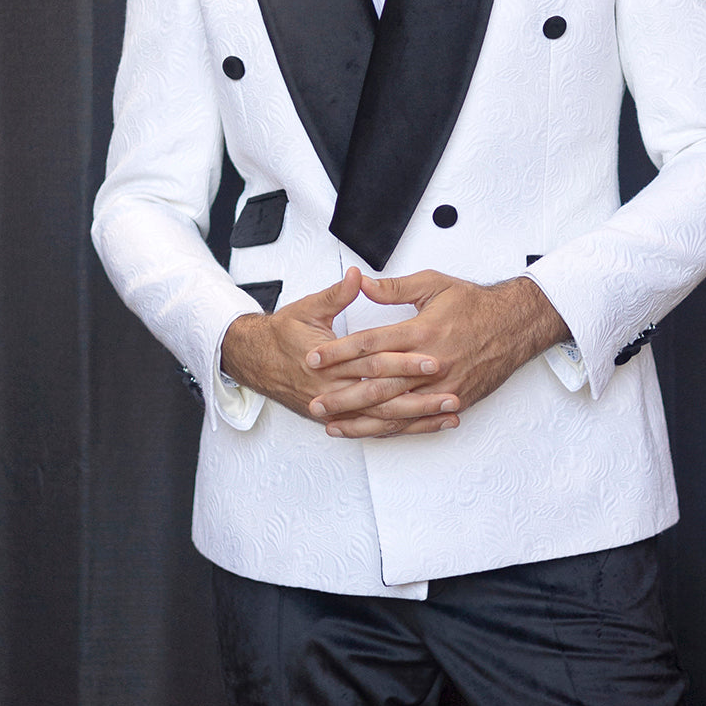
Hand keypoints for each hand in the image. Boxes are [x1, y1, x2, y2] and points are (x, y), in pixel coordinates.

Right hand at [220, 267, 456, 425]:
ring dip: (417, 418)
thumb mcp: (308, 307)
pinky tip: (426, 426)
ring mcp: (334, 407)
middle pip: (382, 395)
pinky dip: (401, 428)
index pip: (372, 361)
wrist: (254, 360)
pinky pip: (373, 428)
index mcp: (328, 361)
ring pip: (381, 418)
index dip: (404, 360)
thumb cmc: (282, 334)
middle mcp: (331, 389)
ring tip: (448, 414)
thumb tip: (358, 277)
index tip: (432, 357)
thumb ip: (337, 294)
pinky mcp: (337, 417)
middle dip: (419, 395)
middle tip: (451, 390)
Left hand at [306, 271, 568, 437]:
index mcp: (422, 331)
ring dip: (361, 418)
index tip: (313, 358)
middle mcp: (431, 363)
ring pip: (395, 408)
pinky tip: (371, 430)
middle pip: (378, 382)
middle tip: (315, 401)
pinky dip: (392, 428)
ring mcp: (442, 386)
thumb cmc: (475, 304)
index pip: (370, 344)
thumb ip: (393, 288)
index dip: (338, 352)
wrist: (515, 325)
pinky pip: (417, 420)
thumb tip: (359, 282)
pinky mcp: (453, 400)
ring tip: (333, 423)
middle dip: (343, 393)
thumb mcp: (433, 284)